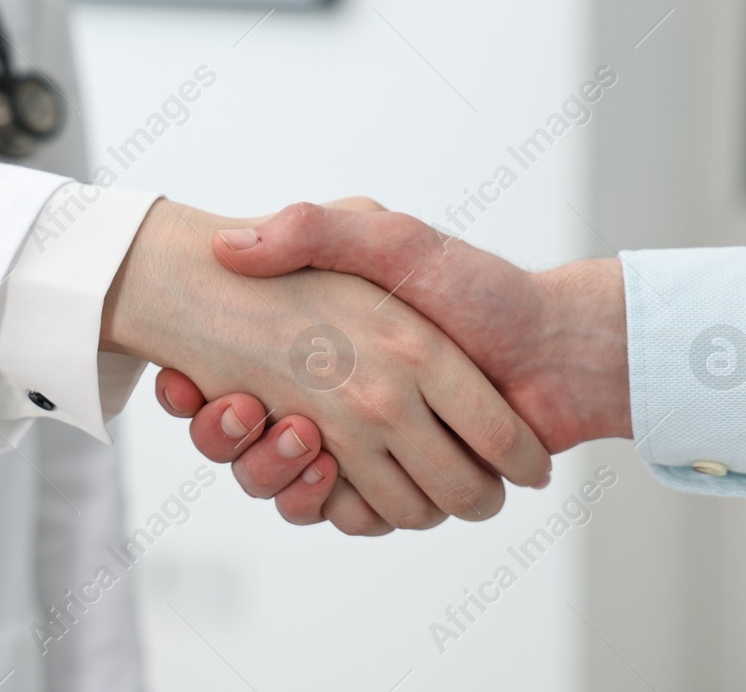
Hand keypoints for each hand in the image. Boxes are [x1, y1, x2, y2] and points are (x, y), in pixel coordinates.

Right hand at [102, 200, 551, 533]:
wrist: (558, 347)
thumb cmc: (480, 287)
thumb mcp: (388, 236)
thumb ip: (314, 229)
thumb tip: (229, 248)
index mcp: (323, 351)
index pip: (229, 389)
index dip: (202, 400)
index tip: (187, 386)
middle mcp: (345, 402)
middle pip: (258, 450)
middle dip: (240, 441)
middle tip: (242, 408)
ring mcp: (372, 448)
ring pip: (297, 489)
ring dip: (285, 474)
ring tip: (295, 434)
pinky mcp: (402, 488)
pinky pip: (348, 516)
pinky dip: (340, 507)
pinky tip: (329, 471)